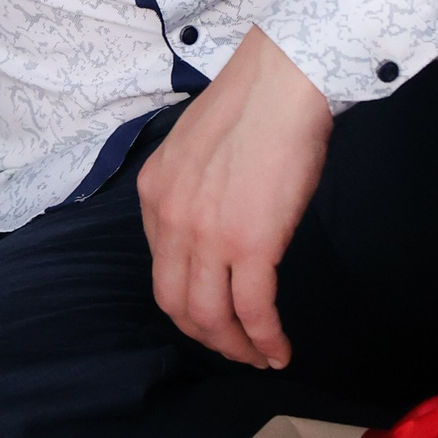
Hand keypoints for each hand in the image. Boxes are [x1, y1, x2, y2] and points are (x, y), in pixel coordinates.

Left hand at [137, 27, 333, 367]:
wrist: (282, 80)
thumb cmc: (254, 102)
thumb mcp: (197, 147)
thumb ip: (194, 189)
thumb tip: (218, 219)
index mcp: (155, 192)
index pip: (161, 268)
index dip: (187, 301)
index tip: (214, 312)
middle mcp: (171, 218)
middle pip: (177, 303)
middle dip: (207, 336)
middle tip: (235, 347)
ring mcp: (207, 235)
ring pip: (210, 317)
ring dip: (236, 347)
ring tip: (260, 356)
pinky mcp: (250, 245)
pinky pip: (253, 310)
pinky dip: (265, 339)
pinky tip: (280, 349)